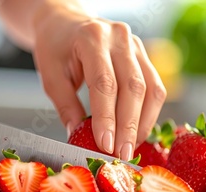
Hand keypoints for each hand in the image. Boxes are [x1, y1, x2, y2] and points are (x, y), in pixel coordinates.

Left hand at [32, 5, 166, 160]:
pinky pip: (155, 87)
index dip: (106, 117)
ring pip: (151, 88)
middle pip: (132, 87)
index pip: (104, 83)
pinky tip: (137, 131)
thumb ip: (65, 106)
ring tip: (129, 147)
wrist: (65, 23)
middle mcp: (118, 37)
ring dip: (142, 122)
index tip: (105, 145)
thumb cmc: (55, 48)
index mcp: (91, 38)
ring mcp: (135, 44)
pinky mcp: (143, 55)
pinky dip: (148, 113)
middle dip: (128, 125)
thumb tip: (78, 136)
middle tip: (120, 154)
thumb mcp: (51, 76)